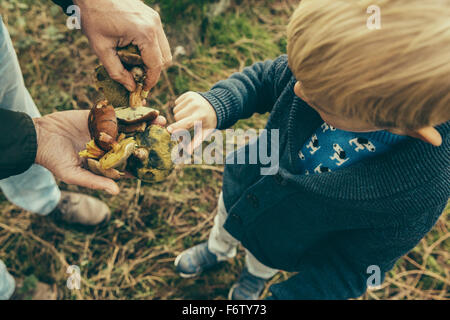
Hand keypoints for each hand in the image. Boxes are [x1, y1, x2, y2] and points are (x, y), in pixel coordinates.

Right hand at [33, 110, 165, 194]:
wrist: (38, 136)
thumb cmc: (55, 161)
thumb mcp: (74, 175)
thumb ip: (96, 181)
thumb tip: (117, 192)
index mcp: (107, 162)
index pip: (130, 163)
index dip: (145, 160)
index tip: (161, 158)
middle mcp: (109, 146)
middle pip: (134, 142)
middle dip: (150, 138)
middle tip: (166, 134)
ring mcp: (105, 130)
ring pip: (129, 126)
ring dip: (145, 122)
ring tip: (160, 118)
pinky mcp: (98, 117)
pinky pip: (116, 112)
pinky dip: (129, 109)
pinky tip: (143, 104)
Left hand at [74, 0, 171, 91]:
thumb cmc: (93, 17)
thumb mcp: (101, 48)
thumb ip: (117, 71)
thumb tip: (131, 87)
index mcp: (145, 34)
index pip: (156, 65)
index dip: (150, 81)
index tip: (143, 89)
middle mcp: (154, 25)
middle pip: (165, 59)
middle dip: (153, 71)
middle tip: (137, 77)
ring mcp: (155, 19)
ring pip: (164, 49)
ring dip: (152, 60)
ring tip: (133, 63)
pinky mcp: (152, 16)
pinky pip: (158, 39)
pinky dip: (150, 49)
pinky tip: (133, 49)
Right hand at [168, 91, 216, 153]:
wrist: (216, 106)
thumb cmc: (209, 122)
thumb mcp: (205, 132)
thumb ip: (195, 142)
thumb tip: (186, 153)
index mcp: (201, 116)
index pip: (186, 122)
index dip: (177, 127)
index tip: (169, 130)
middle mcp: (196, 105)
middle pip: (177, 117)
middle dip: (179, 122)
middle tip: (188, 123)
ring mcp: (192, 98)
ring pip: (175, 110)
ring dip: (179, 115)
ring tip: (190, 115)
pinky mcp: (189, 94)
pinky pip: (176, 103)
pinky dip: (180, 107)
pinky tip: (189, 109)